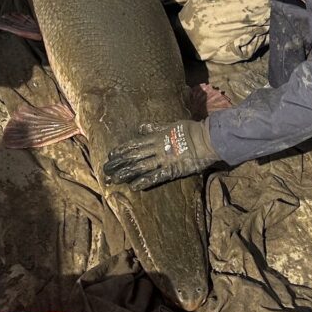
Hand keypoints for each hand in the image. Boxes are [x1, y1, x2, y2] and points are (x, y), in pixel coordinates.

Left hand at [103, 121, 221, 190]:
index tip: (110, 155)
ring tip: (113, 179)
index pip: (134, 144)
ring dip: (126, 173)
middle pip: (133, 156)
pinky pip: (156, 176)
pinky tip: (134, 186)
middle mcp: (156, 148)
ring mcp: (163, 159)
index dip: (121, 150)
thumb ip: (155, 127)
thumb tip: (142, 126)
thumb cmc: (190, 130)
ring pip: (140, 166)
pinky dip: (144, 181)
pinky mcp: (172, 170)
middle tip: (105, 170)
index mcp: (156, 137)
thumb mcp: (170, 125)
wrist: (206, 138)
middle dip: (118, 163)